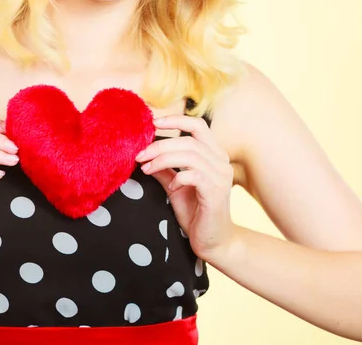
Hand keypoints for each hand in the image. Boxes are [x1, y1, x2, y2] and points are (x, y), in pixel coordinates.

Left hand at [135, 115, 235, 261]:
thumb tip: (145, 154)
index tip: (153, 123)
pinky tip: (171, 186)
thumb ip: (165, 169)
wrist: (212, 241)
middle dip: (160, 145)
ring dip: (163, 159)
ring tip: (146, 169)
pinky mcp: (216, 192)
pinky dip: (178, 176)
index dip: (176, 120)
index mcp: (214, 155)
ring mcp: (221, 177)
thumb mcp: (175, 186)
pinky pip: (194, 174)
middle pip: (189, 140)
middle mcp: (221, 162)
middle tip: (140, 155)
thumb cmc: (196, 212)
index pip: (198, 126)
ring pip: (190, 154)